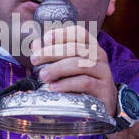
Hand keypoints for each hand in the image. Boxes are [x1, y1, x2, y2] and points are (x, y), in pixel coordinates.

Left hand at [28, 24, 138, 138]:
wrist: (104, 104)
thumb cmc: (82, 81)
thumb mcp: (68, 66)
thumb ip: (52, 54)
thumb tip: (35, 45)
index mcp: (91, 47)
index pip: (79, 33)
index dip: (62, 33)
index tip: (46, 38)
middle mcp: (99, 56)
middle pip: (75, 48)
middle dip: (52, 52)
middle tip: (35, 59)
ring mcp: (103, 72)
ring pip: (79, 65)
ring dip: (57, 68)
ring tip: (43, 76)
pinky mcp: (104, 89)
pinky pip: (85, 82)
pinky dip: (67, 84)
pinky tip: (54, 87)